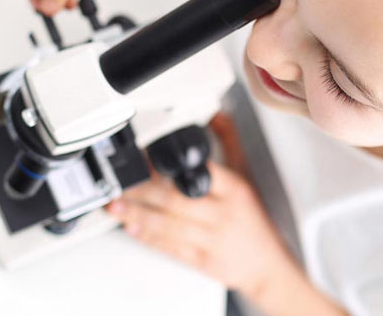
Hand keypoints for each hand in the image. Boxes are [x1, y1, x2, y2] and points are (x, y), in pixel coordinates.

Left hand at [104, 114, 295, 297]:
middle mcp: (221, 215)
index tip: (146, 159)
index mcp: (234, 191)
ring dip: (138, 214)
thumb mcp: (248, 178)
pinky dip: (148, 237)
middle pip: (177, 200)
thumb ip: (230, 144)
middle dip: (143, 191)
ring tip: (115, 205)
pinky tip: (131, 227)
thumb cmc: (255, 223)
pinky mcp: (201, 261)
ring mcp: (211, 240)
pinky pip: (170, 247)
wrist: (267, 267)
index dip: (171, 167)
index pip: (202, 173)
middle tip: (121, 183)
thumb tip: (217, 116)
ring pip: (169, 225)